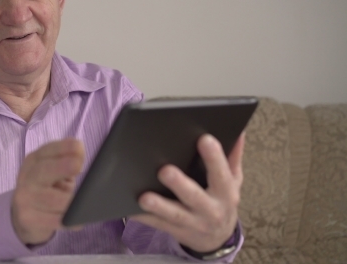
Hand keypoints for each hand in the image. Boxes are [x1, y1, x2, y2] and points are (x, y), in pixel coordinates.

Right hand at [11, 138, 84, 244]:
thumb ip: (66, 162)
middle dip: (62, 166)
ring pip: (52, 199)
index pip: (47, 150)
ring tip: (88, 202)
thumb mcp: (54, 172)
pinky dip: (69, 221)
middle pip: (44, 170)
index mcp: (34, 161)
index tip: (79, 147)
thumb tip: (81, 154)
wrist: (23, 217)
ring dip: (72, 201)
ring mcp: (24, 199)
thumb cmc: (46, 190)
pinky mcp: (27, 219)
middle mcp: (27, 177)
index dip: (63, 148)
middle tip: (78, 165)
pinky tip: (78, 221)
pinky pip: (54, 220)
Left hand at [131, 133, 244, 251]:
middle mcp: (211, 209)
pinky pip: (158, 225)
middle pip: (194, 196)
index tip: (204, 138)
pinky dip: (144, 217)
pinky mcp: (176, 231)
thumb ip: (233, 157)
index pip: (221, 173)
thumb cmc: (222, 201)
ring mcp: (193, 223)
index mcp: (226, 192)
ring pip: (174, 215)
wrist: (217, 239)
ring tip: (144, 197)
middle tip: (164, 170)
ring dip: (159, 206)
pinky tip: (131, 209)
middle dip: (179, 184)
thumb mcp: (233, 181)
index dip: (214, 157)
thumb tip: (238, 131)